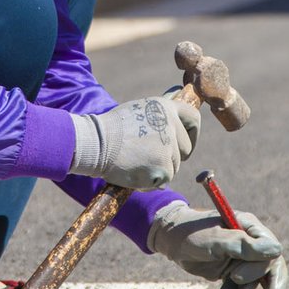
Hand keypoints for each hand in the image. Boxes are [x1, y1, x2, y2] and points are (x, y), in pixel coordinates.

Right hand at [70, 93, 199, 189]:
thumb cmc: (111, 129)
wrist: (95, 144)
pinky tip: (134, 171)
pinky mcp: (164, 167)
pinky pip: (164, 179)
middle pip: (186, 148)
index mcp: (165, 108)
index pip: (193, 118)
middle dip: (173, 156)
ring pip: (174, 166)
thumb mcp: (139, 113)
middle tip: (152, 158)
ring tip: (136, 162)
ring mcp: (169, 147)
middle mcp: (171, 125)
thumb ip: (159, 120)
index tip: (185, 143)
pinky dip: (151, 180)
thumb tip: (175, 130)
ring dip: (159, 169)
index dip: (192, 133)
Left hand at [147, 204, 287, 288]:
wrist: (170, 241)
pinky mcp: (230, 272)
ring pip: (253, 282)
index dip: (269, 267)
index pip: (271, 248)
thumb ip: (243, 245)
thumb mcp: (215, 239)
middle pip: (269, 267)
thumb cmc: (192, 233)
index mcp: (249, 227)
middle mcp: (249, 243)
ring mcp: (241, 259)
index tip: (254, 281)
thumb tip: (277, 250)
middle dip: (269, 286)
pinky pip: (236, 288)